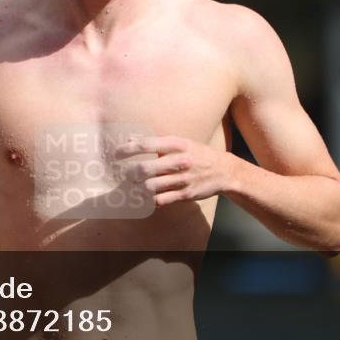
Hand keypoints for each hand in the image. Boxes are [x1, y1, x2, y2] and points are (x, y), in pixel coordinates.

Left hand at [112, 136, 233, 207]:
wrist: (224, 171)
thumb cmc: (197, 154)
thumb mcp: (180, 143)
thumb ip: (156, 142)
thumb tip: (130, 139)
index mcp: (177, 144)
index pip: (146, 145)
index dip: (127, 149)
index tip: (115, 153)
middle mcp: (180, 161)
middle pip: (145, 168)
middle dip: (129, 172)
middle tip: (123, 173)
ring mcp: (183, 179)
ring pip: (151, 186)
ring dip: (137, 187)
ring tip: (132, 186)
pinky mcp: (185, 195)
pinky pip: (161, 200)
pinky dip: (150, 200)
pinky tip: (145, 197)